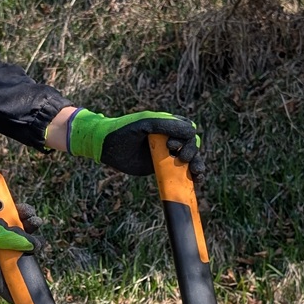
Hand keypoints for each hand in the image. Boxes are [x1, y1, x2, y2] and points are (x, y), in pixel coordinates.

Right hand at [0, 172, 33, 293]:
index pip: (2, 281)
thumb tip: (36, 246)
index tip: (26, 294)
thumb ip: (17, 241)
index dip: (14, 288)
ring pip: (12, 235)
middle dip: (27, 245)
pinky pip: (6, 222)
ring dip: (25, 226)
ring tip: (33, 218)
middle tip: (39, 239)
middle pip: (12, 254)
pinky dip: (16, 216)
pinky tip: (22, 209)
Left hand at [67, 109, 203, 178]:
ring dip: (197, 164)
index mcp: (168, 124)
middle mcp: (170, 138)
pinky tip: (196, 180)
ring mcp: (167, 154)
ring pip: (191, 159)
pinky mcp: (162, 168)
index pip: (188, 130)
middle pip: (192, 145)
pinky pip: (181, 172)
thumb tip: (193, 131)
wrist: (106, 147)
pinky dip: (191, 177)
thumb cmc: (124, 130)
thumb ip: (167, 125)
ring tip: (197, 172)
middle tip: (180, 158)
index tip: (170, 145)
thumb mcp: (145, 123)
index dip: (186, 138)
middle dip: (191, 152)